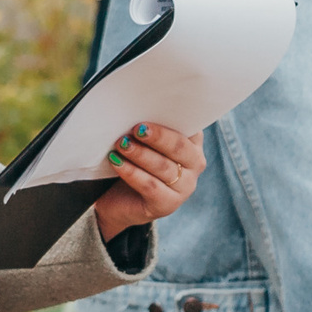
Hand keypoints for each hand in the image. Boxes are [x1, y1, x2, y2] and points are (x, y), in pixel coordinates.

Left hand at [95, 123, 206, 239]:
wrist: (119, 203)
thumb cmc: (134, 164)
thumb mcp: (145, 144)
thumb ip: (149, 130)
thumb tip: (137, 112)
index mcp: (192, 145)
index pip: (192, 128)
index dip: (177, 118)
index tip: (156, 107)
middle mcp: (195, 165)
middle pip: (180, 147)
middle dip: (158, 136)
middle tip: (137, 128)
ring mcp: (184, 187)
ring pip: (164, 167)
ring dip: (141, 154)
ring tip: (121, 144)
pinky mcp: (168, 205)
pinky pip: (150, 186)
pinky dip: (132, 173)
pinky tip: (116, 162)